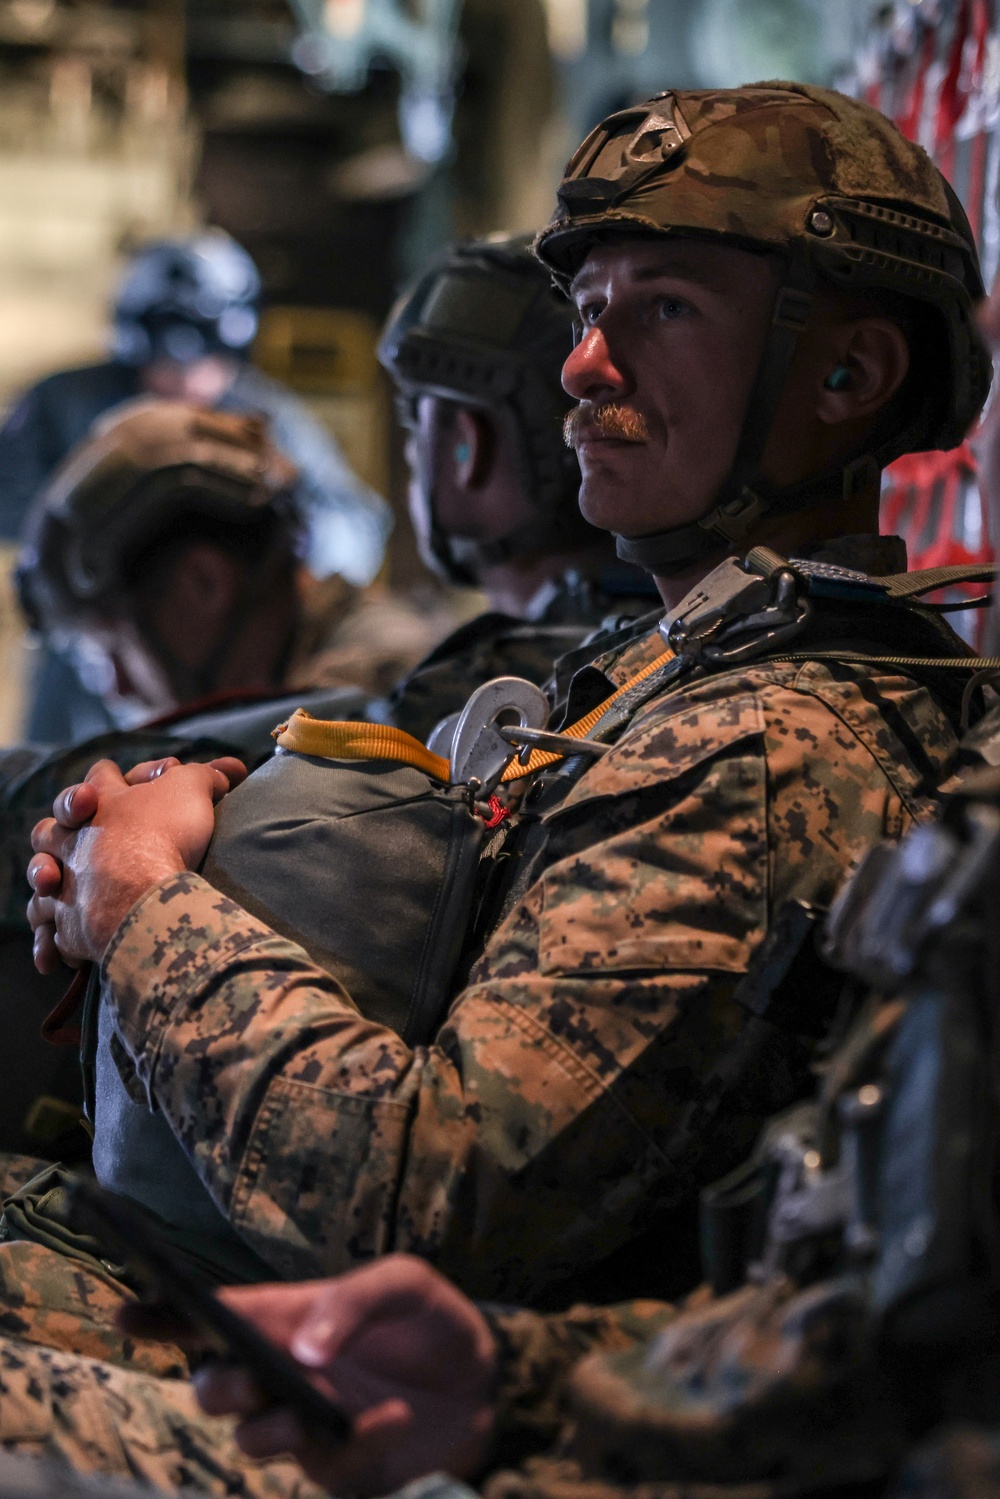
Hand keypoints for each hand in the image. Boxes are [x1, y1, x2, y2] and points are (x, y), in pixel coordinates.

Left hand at [27, 755, 246, 971]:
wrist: (142, 893)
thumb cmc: (162, 834)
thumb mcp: (191, 788)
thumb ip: (204, 775)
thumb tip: (226, 772)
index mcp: (99, 801)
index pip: (101, 775)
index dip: (116, 776)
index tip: (141, 785)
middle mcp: (72, 840)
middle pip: (51, 826)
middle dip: (62, 828)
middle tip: (84, 832)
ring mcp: (66, 882)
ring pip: (41, 876)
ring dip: (47, 879)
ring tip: (60, 885)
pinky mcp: (68, 924)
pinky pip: (50, 928)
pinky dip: (54, 936)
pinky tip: (65, 943)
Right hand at [120, 1256, 497, 1496]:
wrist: (483, 1377)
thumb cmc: (427, 1318)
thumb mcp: (402, 1283)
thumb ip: (353, 1301)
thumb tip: (302, 1348)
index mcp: (285, 1318)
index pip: (211, 1320)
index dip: (162, 1317)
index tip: (127, 1312)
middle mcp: (281, 1374)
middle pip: (214, 1387)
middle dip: (217, 1385)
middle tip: (247, 1376)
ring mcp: (304, 1424)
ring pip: (251, 1438)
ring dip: (270, 1425)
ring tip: (313, 1407)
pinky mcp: (339, 1466)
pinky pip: (329, 1466)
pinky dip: (359, 1442)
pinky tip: (392, 1415)